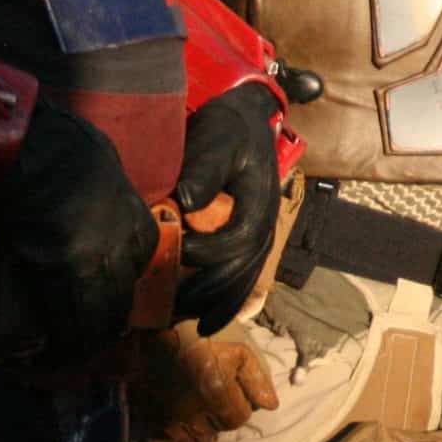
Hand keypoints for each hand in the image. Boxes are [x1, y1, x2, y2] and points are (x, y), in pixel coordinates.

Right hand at [1, 99, 158, 358]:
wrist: (30, 145)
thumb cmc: (65, 143)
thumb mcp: (105, 167)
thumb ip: (108, 196)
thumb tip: (98, 203)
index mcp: (135, 218)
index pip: (140, 264)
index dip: (123, 284)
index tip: (109, 297)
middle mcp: (120, 243)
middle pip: (121, 297)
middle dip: (108, 323)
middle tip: (90, 340)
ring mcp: (91, 258)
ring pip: (96, 313)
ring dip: (84, 338)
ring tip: (68, 353)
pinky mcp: (57, 267)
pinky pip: (63, 313)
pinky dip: (60, 335)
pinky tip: (50, 349)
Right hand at [138, 319, 279, 436]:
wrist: (159, 328)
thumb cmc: (205, 337)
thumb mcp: (239, 351)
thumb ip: (257, 380)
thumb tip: (270, 406)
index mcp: (216, 392)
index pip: (239, 418)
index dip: (242, 404)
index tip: (234, 389)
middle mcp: (191, 411)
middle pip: (218, 427)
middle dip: (223, 412)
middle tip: (216, 389)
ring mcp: (168, 417)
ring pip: (196, 430)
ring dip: (202, 418)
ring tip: (198, 393)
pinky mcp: (151, 418)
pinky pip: (173, 431)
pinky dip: (179, 420)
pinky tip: (179, 399)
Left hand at [173, 83, 283, 333]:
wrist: (244, 117)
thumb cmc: (227, 128)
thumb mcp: (216, 140)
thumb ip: (205, 170)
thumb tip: (187, 202)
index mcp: (258, 201)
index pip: (239, 238)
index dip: (209, 251)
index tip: (176, 250)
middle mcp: (265, 221)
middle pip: (245, 267)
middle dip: (213, 290)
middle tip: (178, 306)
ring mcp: (261, 230)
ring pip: (247, 277)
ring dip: (223, 302)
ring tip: (195, 324)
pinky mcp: (250, 235)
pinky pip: (245, 274)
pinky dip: (229, 298)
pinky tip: (208, 316)